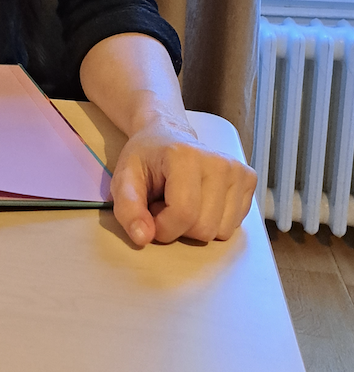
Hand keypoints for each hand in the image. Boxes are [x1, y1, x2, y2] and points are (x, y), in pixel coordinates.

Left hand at [110, 117, 256, 246]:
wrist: (166, 134)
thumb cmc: (145, 158)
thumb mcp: (123, 179)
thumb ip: (127, 209)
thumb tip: (143, 237)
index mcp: (185, 156)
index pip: (183, 214)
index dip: (163, 227)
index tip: (150, 215)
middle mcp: (218, 162)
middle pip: (204, 228)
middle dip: (178, 227)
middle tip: (165, 202)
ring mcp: (238, 171)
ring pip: (220, 232)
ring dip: (195, 226)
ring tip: (180, 200)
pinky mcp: (248, 180)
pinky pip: (233, 226)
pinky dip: (212, 221)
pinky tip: (199, 200)